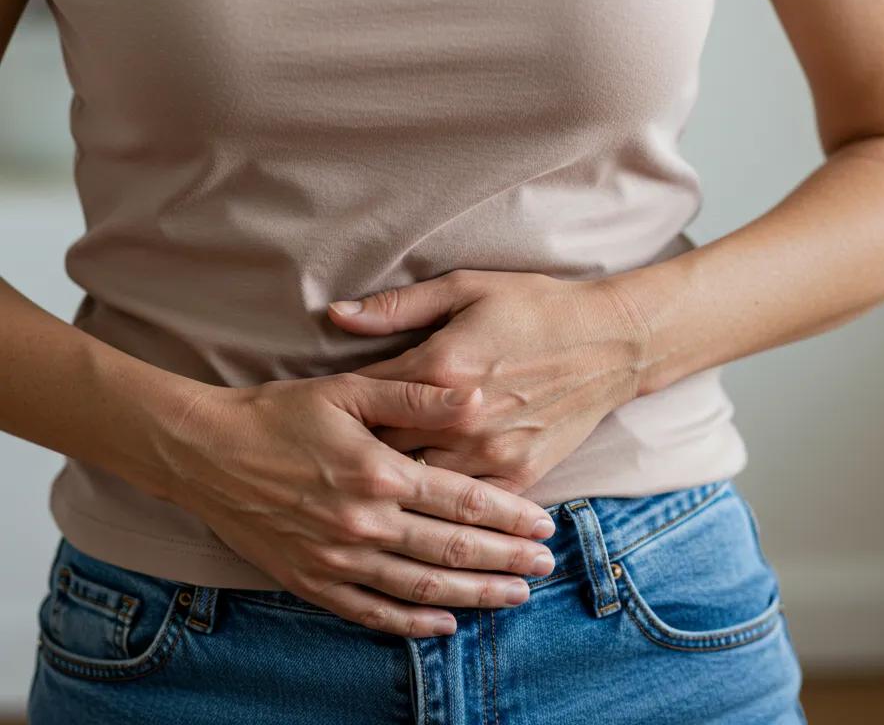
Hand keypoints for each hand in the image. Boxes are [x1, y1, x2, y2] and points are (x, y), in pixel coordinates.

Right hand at [161, 372, 558, 637]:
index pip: (461, 501)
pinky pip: (370, 612)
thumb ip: (414, 395)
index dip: (509, 516)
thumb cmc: (281, 413)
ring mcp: (335, 559)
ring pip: (419, 589)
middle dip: (506, 560)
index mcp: (378, 472)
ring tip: (514, 597)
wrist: (205, 452)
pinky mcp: (310, 582)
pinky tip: (444, 626)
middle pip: (450, 551)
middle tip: (545, 567)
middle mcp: (362, 523)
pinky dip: (411, 624)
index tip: (544, 525)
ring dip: (473, 596)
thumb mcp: (349, 389)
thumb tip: (474, 394)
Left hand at [327, 269, 648, 492]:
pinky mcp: (520, 473)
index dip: (340, 413)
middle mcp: (461, 418)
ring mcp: (493, 451)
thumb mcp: (465, 289)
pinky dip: (443, 509)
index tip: (319, 424)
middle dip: (357, 459)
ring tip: (363, 496)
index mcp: (441, 367)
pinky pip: (468, 507)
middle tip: (332, 467)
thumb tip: (336, 315)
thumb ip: (396, 307)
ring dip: (394, 491)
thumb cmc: (533, 307)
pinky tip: (420, 514)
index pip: (367, 401)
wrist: (609, 341)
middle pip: (385, 453)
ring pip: (421, 489)